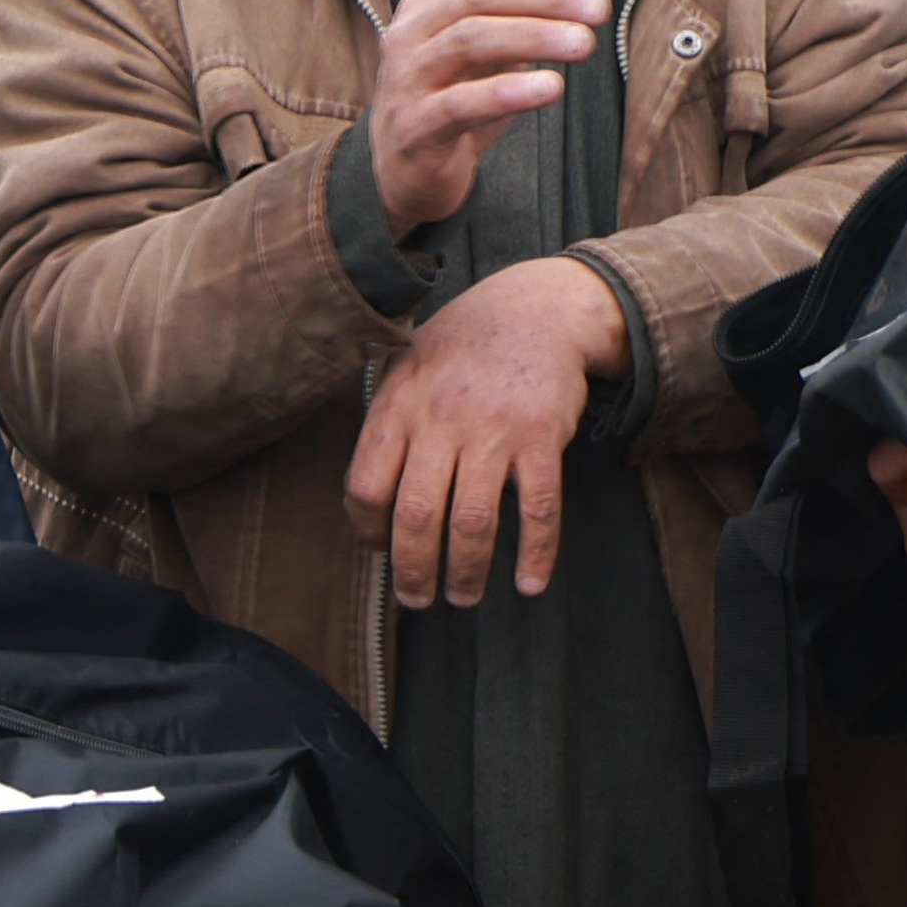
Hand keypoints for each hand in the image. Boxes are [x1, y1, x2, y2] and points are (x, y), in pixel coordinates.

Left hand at [344, 251, 627, 606]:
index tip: (379, 551)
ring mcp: (493, 429)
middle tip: (418, 598)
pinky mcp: (542, 437)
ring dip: (465, 572)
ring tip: (462, 597)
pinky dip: (535, 553)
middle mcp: (440, 420)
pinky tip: (529, 583)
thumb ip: (386, 426)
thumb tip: (364, 504)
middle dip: (413, 571)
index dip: (367, 531)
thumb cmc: (464, 347)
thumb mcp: (408, 368)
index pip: (365, 486)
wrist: (538, 308)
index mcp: (398, 406)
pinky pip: (537, 508)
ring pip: (471, 522)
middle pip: (414, 516)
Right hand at [363, 0, 608, 233]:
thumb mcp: (493, 46)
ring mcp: (407, 81)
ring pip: (470, 42)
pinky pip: (460, 103)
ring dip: (533, 38)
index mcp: (427, 6)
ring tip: (583, 44)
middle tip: (598, 10)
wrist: (403, 174)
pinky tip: (550, 88)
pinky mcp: (414, 128)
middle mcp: (409, 35)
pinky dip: (507, 92)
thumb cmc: (452, 100)